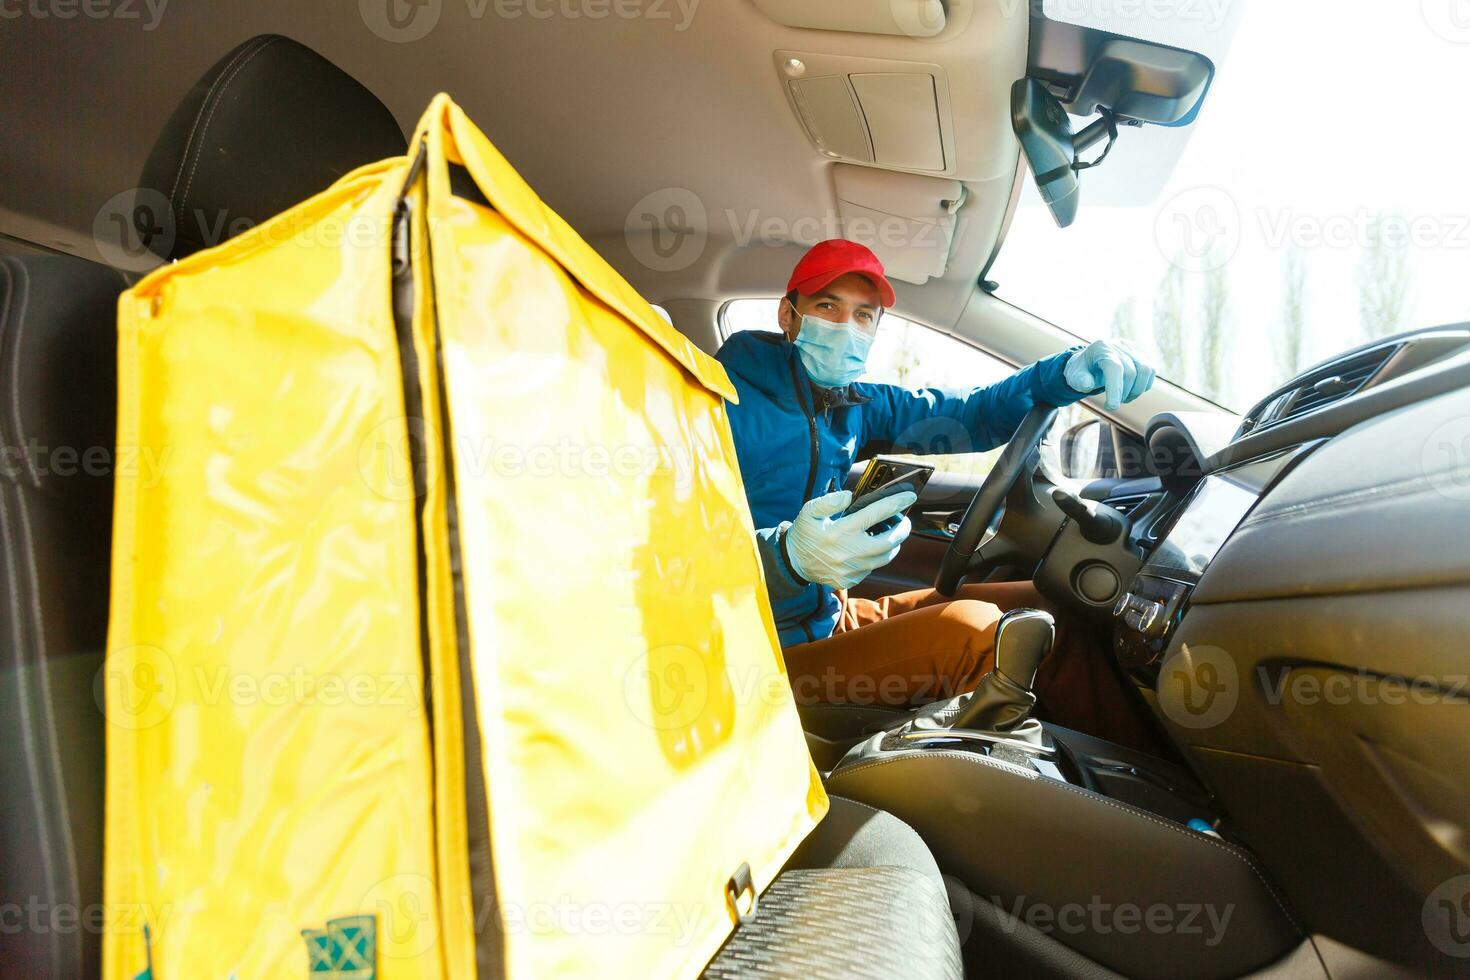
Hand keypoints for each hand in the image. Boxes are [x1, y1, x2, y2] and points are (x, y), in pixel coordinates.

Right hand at [785, 489, 915, 589]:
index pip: (875, 514)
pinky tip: (872, 548)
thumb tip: (850, 496)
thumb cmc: (804, 533)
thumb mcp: (809, 511)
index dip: (895, 504)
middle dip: (903, 529)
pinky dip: (876, 556)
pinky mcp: (851, 580)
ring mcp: (851, 570)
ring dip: (893, 544)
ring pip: (884, 557)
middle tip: (905, 520)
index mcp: (840, 532)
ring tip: (891, 533)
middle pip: (889, 541)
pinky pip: (872, 568)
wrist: (793, 562)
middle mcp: (848, 552)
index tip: (909, 497)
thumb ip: (829, 501)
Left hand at [1063, 339, 1155, 410]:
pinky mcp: (1140, 355)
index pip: (1114, 368)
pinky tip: (1131, 390)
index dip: (1116, 389)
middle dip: (1124, 393)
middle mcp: (1118, 345)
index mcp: (1101, 348)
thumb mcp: (1074, 376)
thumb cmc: (1081, 371)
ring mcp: (1131, 349)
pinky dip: (1144, 385)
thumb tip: (1088, 384)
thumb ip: (1080, 380)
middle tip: (1114, 404)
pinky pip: (1151, 371)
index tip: (1113, 407)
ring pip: (1146, 370)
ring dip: (1137, 390)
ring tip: (1124, 398)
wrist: (1089, 362)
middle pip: (1131, 372)